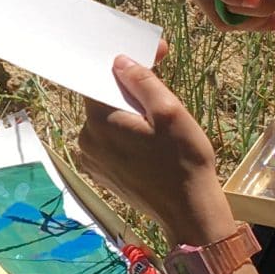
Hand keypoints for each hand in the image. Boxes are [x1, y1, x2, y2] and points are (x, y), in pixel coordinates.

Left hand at [75, 48, 233, 243]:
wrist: (188, 211)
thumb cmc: (183, 161)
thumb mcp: (169, 112)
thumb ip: (142, 82)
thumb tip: (119, 62)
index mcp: (99, 121)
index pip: (98, 78)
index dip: (123, 67)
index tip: (151, 62)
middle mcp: (87, 139)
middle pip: (104, 100)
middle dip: (131, 92)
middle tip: (163, 95)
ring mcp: (92, 159)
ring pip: (109, 121)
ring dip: (130, 115)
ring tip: (160, 125)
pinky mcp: (102, 173)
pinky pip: (111, 142)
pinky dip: (127, 135)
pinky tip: (152, 143)